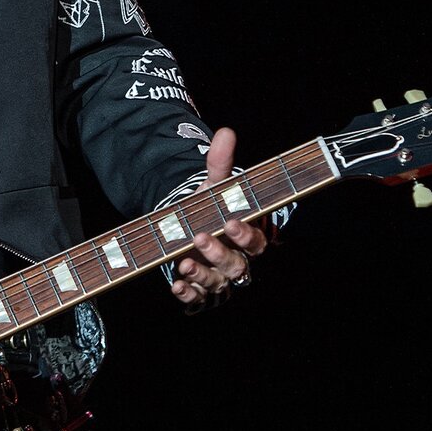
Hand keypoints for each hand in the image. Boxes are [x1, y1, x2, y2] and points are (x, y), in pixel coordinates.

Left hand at [169, 127, 267, 308]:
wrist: (192, 227)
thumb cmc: (212, 208)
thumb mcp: (214, 185)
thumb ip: (220, 163)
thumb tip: (225, 132)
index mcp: (246, 235)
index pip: (256, 241)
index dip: (245, 235)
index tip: (231, 222)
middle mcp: (236, 260)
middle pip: (237, 266)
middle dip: (219, 254)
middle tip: (201, 238)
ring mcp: (218, 276)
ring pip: (217, 283)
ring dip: (201, 275)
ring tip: (184, 263)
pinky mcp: (199, 289)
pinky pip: (197, 297)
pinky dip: (188, 293)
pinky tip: (176, 285)